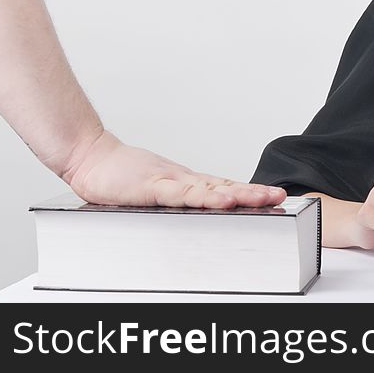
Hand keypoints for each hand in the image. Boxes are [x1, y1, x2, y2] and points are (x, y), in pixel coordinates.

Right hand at [62, 130, 286, 207]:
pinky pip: (184, 194)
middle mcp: (186, 180)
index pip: (226, 187)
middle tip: (280, 196)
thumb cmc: (122, 177)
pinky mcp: (154, 187)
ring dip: (239, 194)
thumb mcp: (157, 192)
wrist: (93, 159)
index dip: (250, 192)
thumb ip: (177, 201)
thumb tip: (199, 213)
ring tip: (262, 198)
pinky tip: (223, 199)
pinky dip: (205, 197)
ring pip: (211, 189)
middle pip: (227, 186)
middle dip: (255, 193)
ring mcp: (171, 182)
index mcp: (188, 183)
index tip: (274, 196)